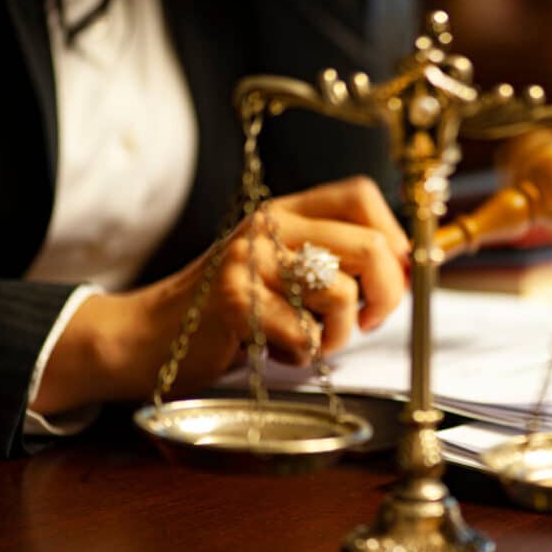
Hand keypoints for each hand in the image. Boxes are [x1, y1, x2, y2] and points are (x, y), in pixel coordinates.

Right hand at [30, 176, 408, 415]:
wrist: (145, 335)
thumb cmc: (227, 311)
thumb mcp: (279, 268)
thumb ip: (332, 259)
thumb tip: (406, 269)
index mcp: (286, 211)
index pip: (363, 195)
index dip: (395, 239)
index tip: (394, 277)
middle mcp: (269, 225)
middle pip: (370, 247)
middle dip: (387, 296)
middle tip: (368, 322)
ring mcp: (250, 260)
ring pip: (342, 294)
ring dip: (338, 334)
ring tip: (308, 340)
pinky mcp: (236, 301)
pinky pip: (306, 334)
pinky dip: (301, 356)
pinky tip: (275, 351)